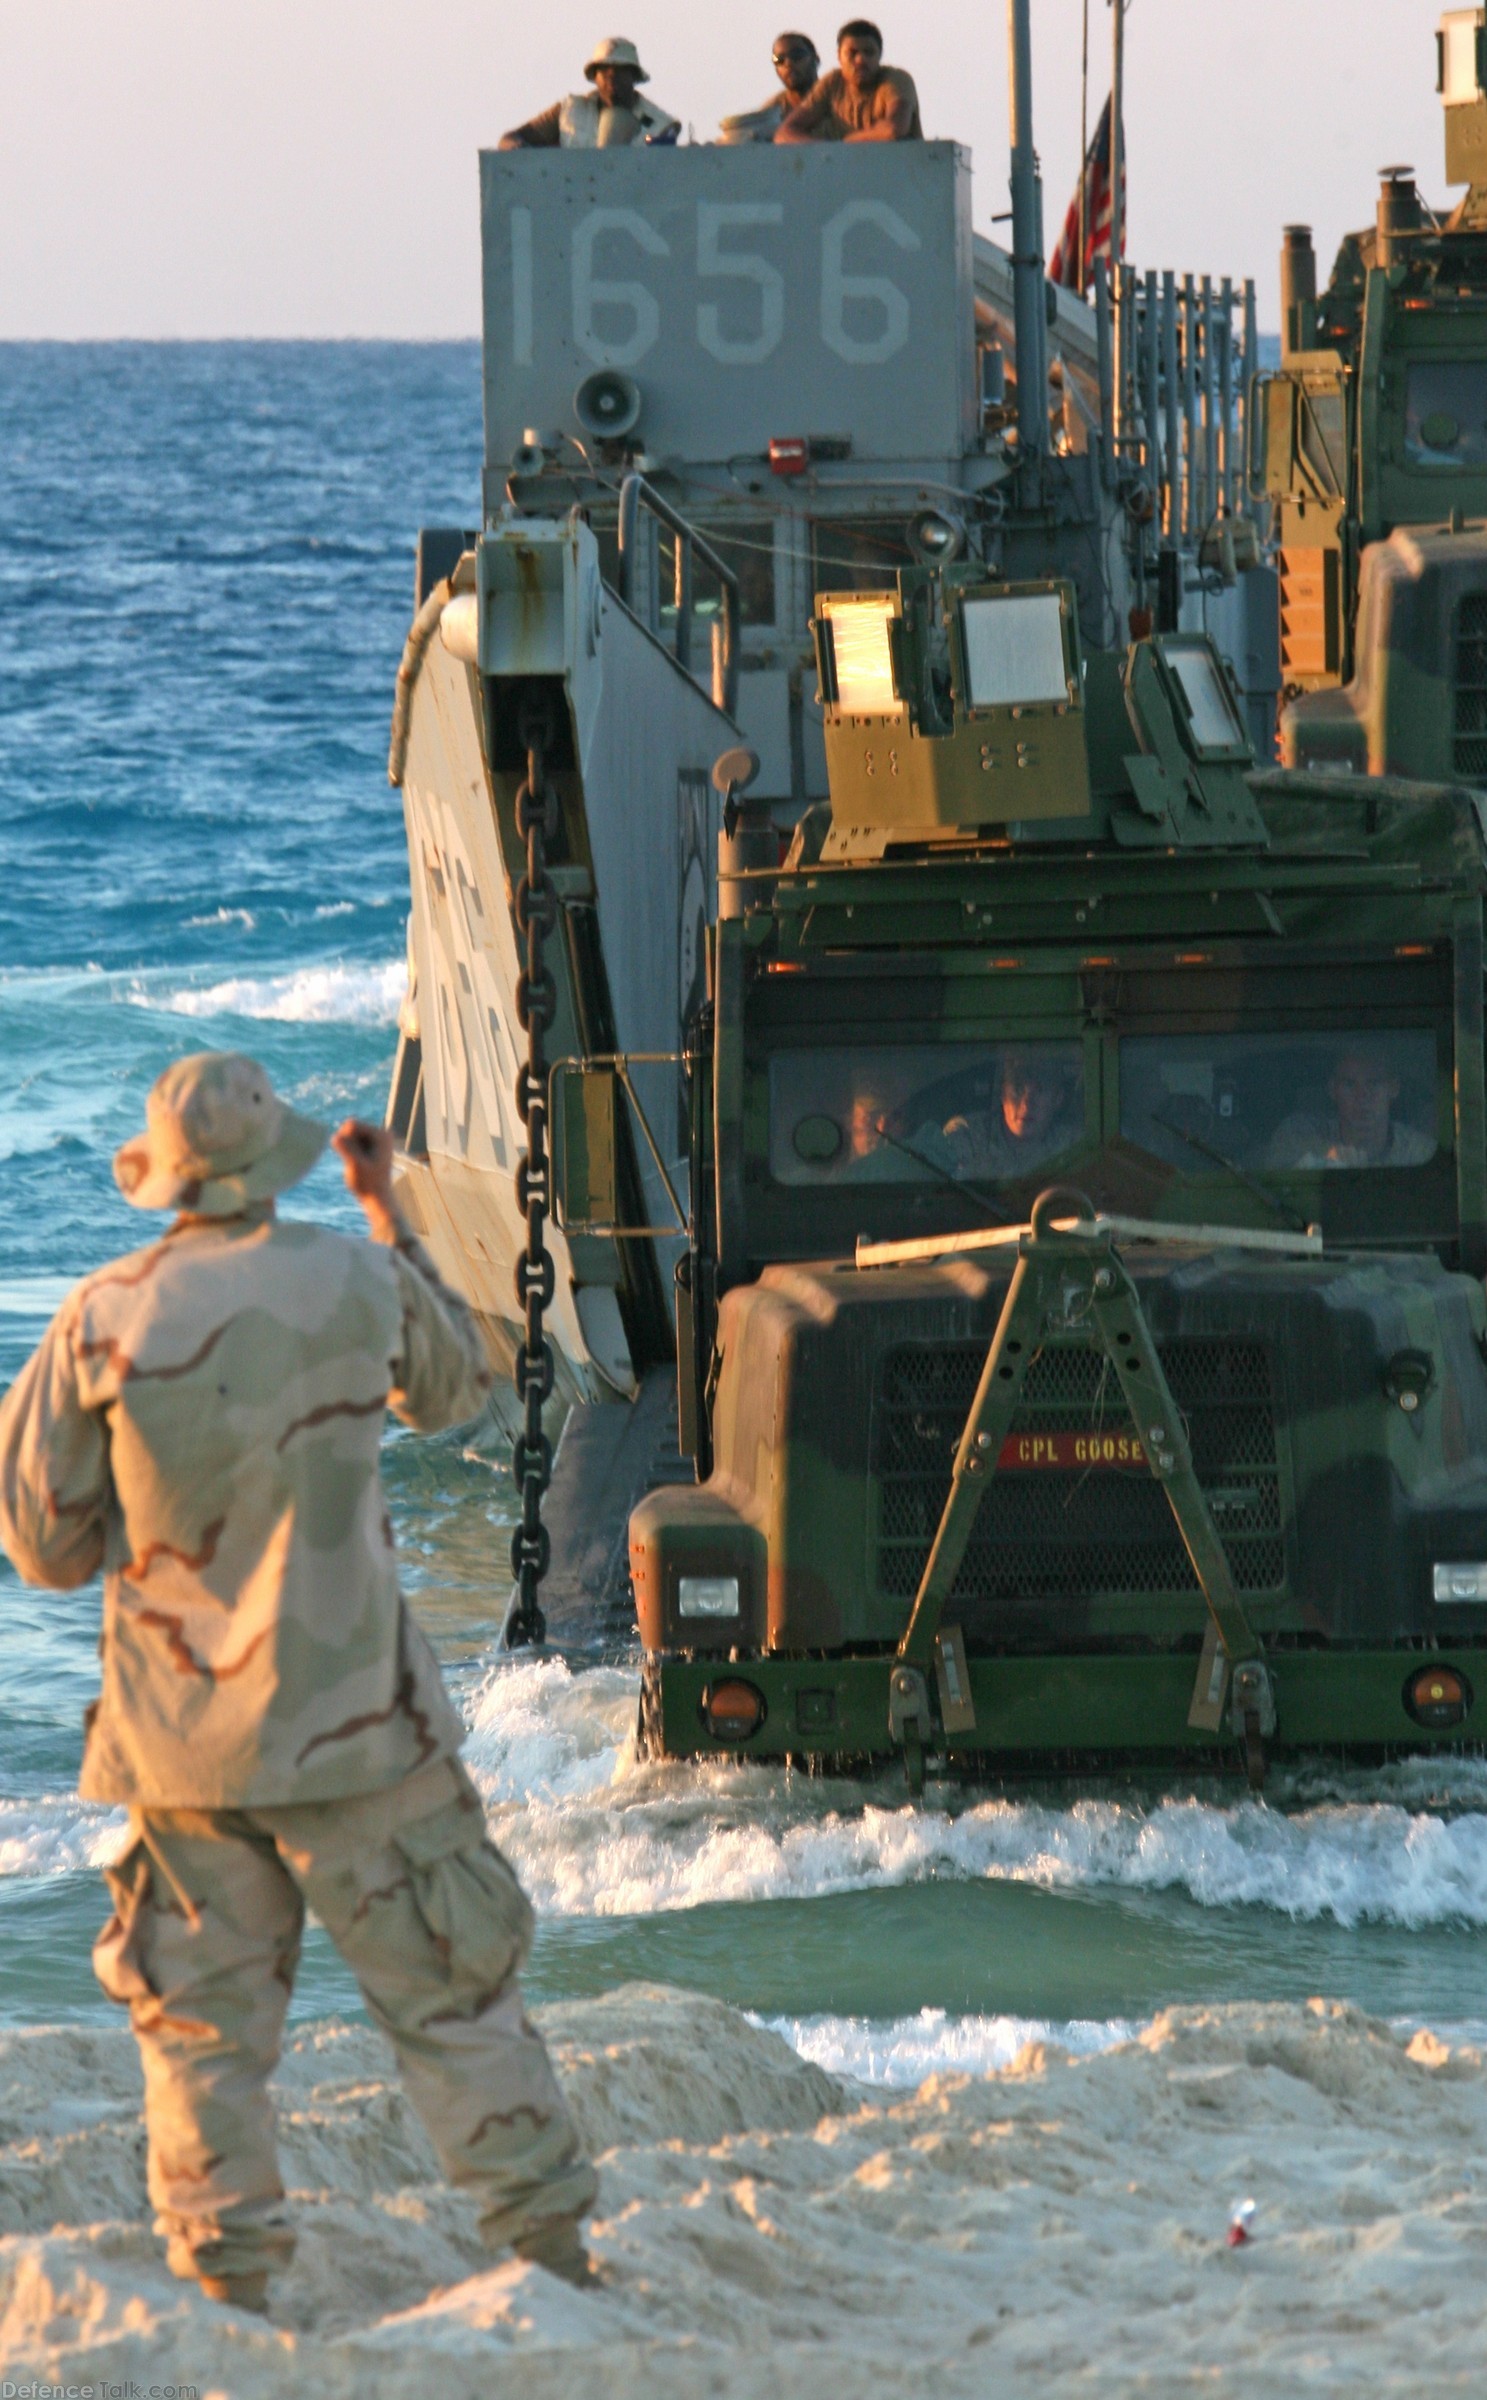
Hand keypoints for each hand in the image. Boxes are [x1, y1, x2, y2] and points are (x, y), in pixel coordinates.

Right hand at [332, 1120, 397, 1235]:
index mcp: (381, 1134)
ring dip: (348, 1149)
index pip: (352, 1124)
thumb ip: (347, 1150)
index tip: (352, 1157)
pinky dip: (349, 1152)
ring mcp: (376, 1138)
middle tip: (356, 1162)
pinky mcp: (370, 1144)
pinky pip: (351, 1141)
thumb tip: (335, 1137)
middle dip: (347, 1144)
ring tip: (358, 1164)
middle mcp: (381, 1133)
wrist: (377, 1197)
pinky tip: (359, 1164)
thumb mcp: (355, 1166)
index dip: (345, 1139)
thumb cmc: (368, 1183)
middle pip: (350, 1127)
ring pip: (349, 1134)